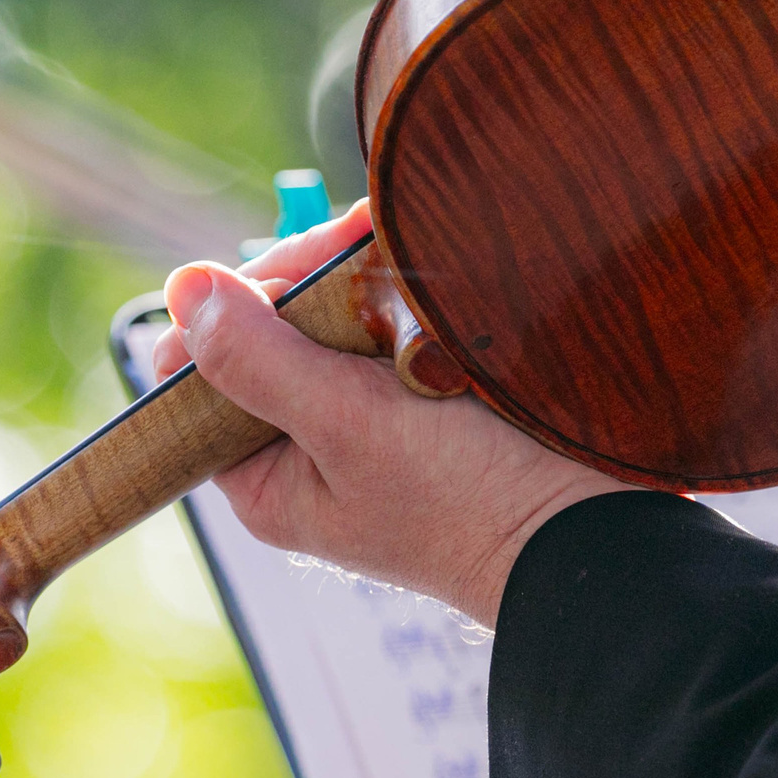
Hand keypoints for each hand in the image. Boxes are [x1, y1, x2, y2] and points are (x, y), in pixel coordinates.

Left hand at [154, 199, 635, 626]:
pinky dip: (407, 294)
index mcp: (267, 476)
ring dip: (361, 280)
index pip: (203, 369)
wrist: (593, 534)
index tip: (291, 274)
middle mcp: (309, 449)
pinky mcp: (427, 398)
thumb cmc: (468, 503)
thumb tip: (184, 286)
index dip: (233, 306)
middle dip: (308, 280)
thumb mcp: (348, 427)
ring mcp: (371, 420)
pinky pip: (392, 327)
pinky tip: (432, 274)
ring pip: (333, 318)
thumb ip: (259, 359)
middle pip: (269, 331)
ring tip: (398, 253)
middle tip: (359, 244)